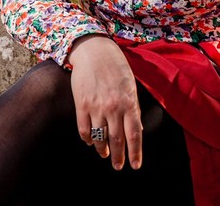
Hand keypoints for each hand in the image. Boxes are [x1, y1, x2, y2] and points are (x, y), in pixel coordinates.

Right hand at [67, 34, 142, 169]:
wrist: (94, 52)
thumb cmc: (117, 68)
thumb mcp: (131, 86)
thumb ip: (134, 108)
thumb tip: (138, 131)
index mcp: (129, 103)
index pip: (134, 134)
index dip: (135, 153)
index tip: (135, 166)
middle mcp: (113, 107)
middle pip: (117, 140)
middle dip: (119, 157)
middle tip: (118, 167)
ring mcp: (96, 107)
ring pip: (100, 137)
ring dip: (103, 150)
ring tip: (106, 155)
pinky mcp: (81, 105)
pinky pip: (84, 129)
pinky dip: (87, 139)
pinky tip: (91, 142)